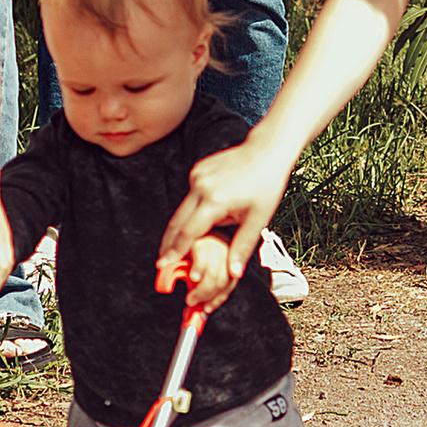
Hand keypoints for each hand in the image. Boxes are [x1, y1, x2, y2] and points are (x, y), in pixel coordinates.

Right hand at [156, 137, 285, 303]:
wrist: (266, 151)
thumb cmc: (266, 185)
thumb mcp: (257, 220)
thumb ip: (242, 247)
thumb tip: (234, 275)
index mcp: (215, 200)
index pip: (188, 232)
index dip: (175, 251)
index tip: (162, 265)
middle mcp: (201, 186)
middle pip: (177, 221)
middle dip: (168, 242)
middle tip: (161, 261)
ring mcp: (197, 176)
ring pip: (182, 209)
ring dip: (178, 228)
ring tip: (173, 247)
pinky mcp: (197, 170)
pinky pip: (190, 196)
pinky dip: (190, 211)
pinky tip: (194, 221)